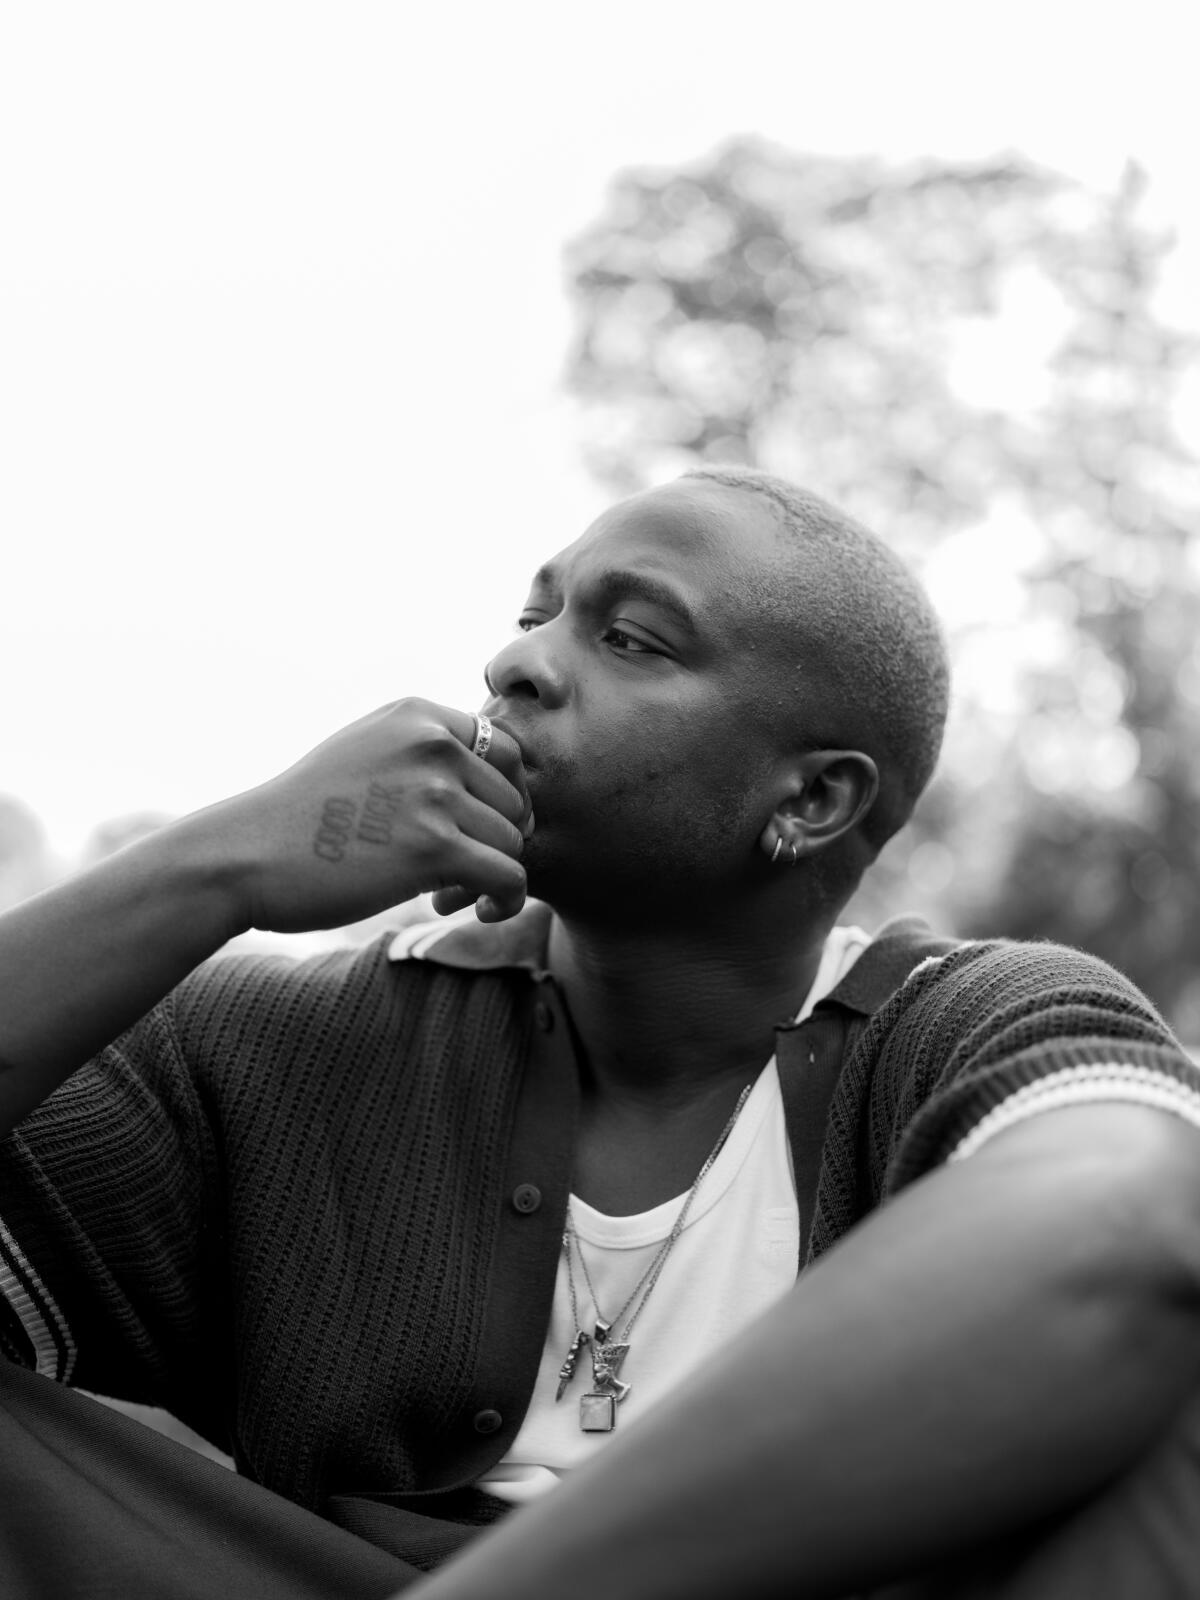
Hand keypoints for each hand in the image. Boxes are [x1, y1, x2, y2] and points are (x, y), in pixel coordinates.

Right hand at [207, 698, 531, 932]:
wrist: (244, 857)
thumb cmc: (299, 817)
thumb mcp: (364, 753)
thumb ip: (422, 754)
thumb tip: (490, 786)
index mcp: (419, 716)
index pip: (506, 750)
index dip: (503, 797)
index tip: (477, 830)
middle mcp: (433, 743)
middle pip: (514, 800)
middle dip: (496, 841)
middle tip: (459, 873)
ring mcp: (435, 792)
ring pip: (512, 842)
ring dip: (491, 876)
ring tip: (449, 895)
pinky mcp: (435, 846)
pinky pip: (510, 877)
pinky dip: (505, 901)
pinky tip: (476, 910)